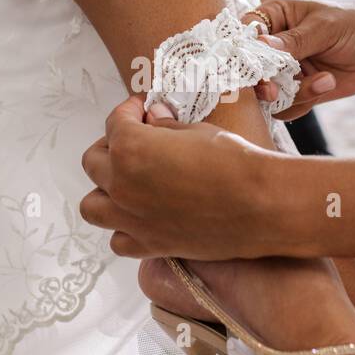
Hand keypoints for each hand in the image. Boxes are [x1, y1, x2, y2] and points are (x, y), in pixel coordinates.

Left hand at [80, 96, 281, 258]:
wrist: (262, 204)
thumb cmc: (235, 162)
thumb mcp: (198, 131)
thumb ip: (165, 126)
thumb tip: (152, 118)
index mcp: (130, 149)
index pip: (114, 122)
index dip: (129, 110)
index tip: (142, 109)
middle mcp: (122, 185)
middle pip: (93, 161)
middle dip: (111, 146)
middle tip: (135, 141)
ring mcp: (132, 219)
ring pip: (92, 206)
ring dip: (104, 190)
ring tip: (128, 182)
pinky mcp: (150, 245)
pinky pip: (118, 241)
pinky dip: (123, 229)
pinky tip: (141, 217)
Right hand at [245, 0, 354, 118]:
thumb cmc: (354, 24)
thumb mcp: (325, 28)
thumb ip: (294, 40)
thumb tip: (260, 44)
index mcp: (274, 18)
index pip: (246, 34)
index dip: (243, 51)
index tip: (252, 66)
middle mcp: (273, 46)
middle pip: (250, 69)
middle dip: (262, 84)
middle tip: (273, 92)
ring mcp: (284, 71)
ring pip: (268, 93)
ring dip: (293, 94)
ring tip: (325, 81)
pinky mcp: (298, 91)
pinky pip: (287, 108)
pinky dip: (304, 102)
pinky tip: (327, 84)